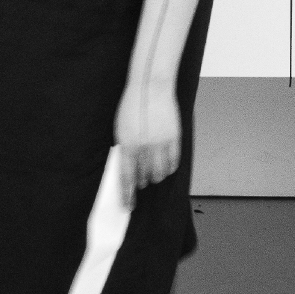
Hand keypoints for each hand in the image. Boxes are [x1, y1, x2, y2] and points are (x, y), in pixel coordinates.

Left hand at [113, 79, 182, 203]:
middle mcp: (144, 147)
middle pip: (145, 176)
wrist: (150, 87)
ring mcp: (161, 143)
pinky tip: (166, 167)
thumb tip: (128, 167)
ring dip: (156, 176)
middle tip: (142, 183)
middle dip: (143, 182)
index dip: (128, 194)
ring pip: (161, 172)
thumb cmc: (131, 106)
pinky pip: (174, 161)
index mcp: (127, 145)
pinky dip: (170, 167)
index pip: (127, 177)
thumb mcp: (120, 129)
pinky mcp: (174, 138)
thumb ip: (125, 149)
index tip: (129, 206)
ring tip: (153, 174)